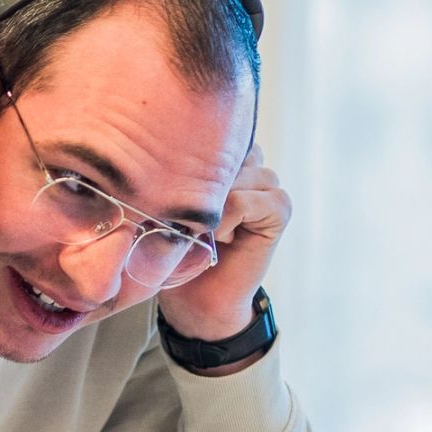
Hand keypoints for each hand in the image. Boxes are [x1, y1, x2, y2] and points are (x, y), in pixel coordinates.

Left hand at [154, 151, 290, 346]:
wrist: (197, 299)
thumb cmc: (175, 249)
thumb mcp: (167, 203)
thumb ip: (175, 172)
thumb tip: (153, 144)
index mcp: (224, 160)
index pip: (210, 131)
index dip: (186, 153)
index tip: (166, 182)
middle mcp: (250, 167)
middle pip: (224, 149)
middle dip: (199, 180)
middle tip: (185, 214)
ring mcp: (267, 187)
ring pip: (236, 172)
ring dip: (213, 201)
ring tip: (204, 228)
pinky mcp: (278, 209)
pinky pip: (247, 199)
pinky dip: (228, 217)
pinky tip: (221, 238)